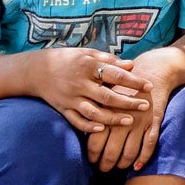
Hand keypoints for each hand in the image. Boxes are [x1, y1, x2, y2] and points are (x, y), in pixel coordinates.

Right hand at [33, 47, 151, 134]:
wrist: (36, 70)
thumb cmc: (68, 59)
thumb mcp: (88, 54)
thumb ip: (109, 61)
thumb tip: (131, 66)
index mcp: (88, 67)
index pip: (115, 75)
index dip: (133, 81)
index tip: (149, 86)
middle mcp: (79, 84)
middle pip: (107, 97)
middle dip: (128, 102)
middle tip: (146, 106)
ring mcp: (70, 98)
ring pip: (94, 112)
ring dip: (112, 118)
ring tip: (130, 121)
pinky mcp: (63, 109)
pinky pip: (77, 121)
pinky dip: (89, 127)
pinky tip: (103, 129)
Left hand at [85, 50, 175, 172]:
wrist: (151, 71)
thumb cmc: (124, 83)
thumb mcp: (105, 92)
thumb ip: (96, 111)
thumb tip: (84, 129)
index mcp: (107, 112)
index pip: (95, 142)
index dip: (93, 155)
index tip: (92, 161)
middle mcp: (122, 119)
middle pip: (111, 151)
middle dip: (106, 164)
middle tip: (104, 169)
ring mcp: (140, 122)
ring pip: (130, 152)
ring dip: (123, 163)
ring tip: (119, 167)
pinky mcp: (154, 122)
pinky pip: (148, 145)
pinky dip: (143, 158)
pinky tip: (137, 167)